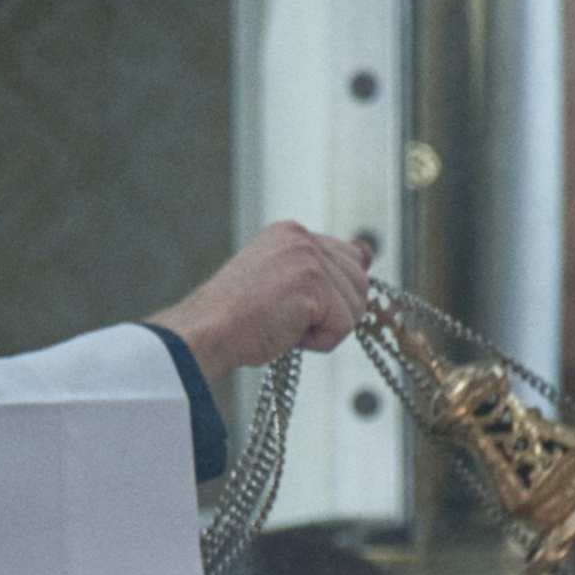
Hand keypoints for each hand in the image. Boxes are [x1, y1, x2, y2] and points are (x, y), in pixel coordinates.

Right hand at [153, 220, 370, 368]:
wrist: (206, 333)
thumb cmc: (235, 318)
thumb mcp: (280, 280)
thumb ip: (320, 267)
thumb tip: (368, 255)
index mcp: (292, 233)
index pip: (349, 257)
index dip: (336, 291)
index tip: (305, 305)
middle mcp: (302, 238)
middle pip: (359, 282)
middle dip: (333, 311)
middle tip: (289, 318)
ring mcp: (308, 259)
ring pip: (355, 306)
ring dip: (325, 328)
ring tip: (286, 325)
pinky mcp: (313, 285)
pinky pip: (343, 326)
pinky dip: (320, 342)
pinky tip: (288, 334)